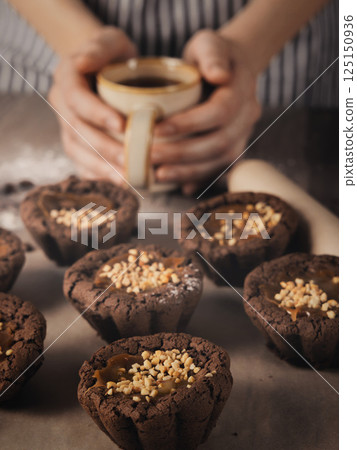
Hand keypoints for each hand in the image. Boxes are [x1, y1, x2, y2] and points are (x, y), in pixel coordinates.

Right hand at [48, 26, 136, 182]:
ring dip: (102, 168)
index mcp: (67, 80)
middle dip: (105, 148)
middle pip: (78, 131)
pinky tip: (118, 183)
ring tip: (126, 179)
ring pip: (78, 152)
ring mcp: (67, 127)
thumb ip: (100, 48)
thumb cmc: (114, 56)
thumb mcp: (110, 41)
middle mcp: (62, 106)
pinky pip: (82, 164)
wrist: (107, 70)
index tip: (122, 125)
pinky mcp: (76, 144)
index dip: (97, 114)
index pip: (78, 99)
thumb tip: (82, 62)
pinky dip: (99, 176)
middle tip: (131, 159)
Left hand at [153, 30, 260, 194]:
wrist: (228, 70)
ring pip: (220, 161)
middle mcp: (247, 116)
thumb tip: (219, 75)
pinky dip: (200, 179)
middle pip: (220, 142)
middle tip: (151, 156)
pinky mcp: (233, 148)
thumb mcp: (209, 43)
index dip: (189, 124)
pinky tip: (180, 187)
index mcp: (242, 89)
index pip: (219, 111)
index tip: (157, 130)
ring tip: (159, 174)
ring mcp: (243, 135)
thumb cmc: (211, 55)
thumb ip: (212, 55)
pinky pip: (219, 169)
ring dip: (189, 171)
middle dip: (183, 153)